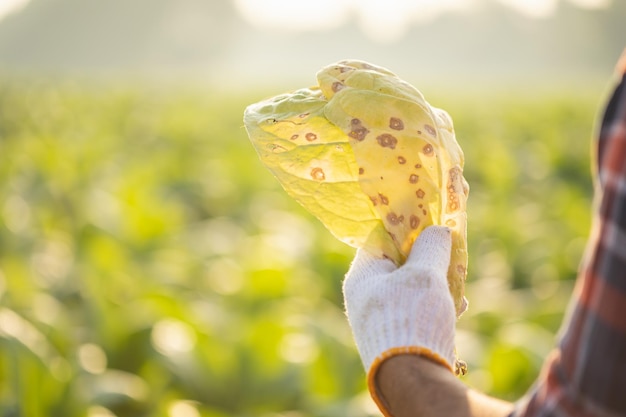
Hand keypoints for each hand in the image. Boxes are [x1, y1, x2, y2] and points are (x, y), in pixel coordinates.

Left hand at [343, 226, 456, 378]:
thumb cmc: (412, 318)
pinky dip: (435, 303)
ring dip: (436, 280)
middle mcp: (366, 294)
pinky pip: (416, 307)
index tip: (430, 220)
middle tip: (450, 251)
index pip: (380, 237)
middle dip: (427, 256)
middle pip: (398, 261)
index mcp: (362, 275)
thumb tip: (438, 230)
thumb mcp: (424, 274)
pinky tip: (457, 306)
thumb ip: (431, 246)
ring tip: (458, 283)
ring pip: (410, 285)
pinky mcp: (397, 333)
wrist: (413, 378)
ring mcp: (380, 316)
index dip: (406, 225)